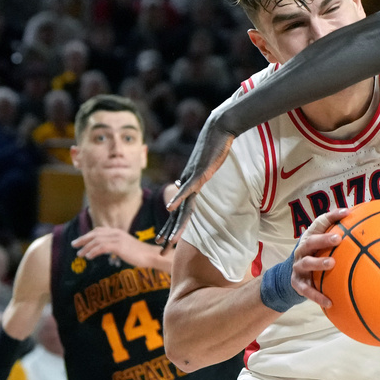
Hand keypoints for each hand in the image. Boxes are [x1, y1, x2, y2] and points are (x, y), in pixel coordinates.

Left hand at [72, 227, 148, 265]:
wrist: (149, 255)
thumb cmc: (139, 253)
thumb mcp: (125, 247)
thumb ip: (115, 246)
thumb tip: (106, 250)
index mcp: (117, 232)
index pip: (99, 230)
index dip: (88, 235)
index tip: (79, 241)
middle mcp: (116, 233)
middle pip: (95, 234)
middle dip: (83, 239)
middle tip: (73, 245)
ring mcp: (117, 239)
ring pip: (97, 241)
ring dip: (86, 247)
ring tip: (79, 254)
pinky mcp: (118, 246)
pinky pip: (102, 247)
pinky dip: (93, 251)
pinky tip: (89, 256)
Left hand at [158, 111, 235, 249]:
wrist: (218, 128)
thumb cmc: (215, 145)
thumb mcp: (205, 166)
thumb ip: (196, 176)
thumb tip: (185, 182)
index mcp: (189, 186)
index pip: (180, 211)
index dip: (172, 227)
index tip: (164, 241)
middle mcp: (187, 184)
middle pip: (177, 215)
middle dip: (169, 233)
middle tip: (160, 250)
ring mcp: (192, 179)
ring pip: (181, 208)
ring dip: (173, 225)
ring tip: (165, 240)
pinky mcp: (198, 172)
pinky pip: (188, 190)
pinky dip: (178, 199)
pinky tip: (170, 209)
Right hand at [290, 207, 349, 307]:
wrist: (292, 276)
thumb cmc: (316, 255)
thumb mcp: (323, 244)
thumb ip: (339, 233)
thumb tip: (364, 222)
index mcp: (310, 237)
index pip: (320, 223)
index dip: (332, 216)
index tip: (347, 212)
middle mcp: (302, 250)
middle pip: (310, 241)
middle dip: (323, 239)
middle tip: (338, 238)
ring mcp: (298, 266)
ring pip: (306, 263)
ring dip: (318, 263)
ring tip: (331, 264)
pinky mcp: (297, 283)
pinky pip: (307, 290)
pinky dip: (317, 296)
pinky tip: (330, 302)